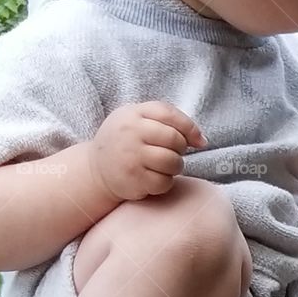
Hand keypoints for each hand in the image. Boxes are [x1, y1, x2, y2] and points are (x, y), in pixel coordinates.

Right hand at [87, 102, 205, 202]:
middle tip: (173, 153)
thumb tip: (201, 140)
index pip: (169, 114)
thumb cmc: (124, 142)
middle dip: (181, 149)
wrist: (95, 169)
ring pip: (172, 162)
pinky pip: (164, 182)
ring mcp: (131, 158)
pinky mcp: (134, 180)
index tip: (197, 141)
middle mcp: (131, 134)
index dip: (189, 127)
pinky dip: (166, 182)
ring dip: (176, 166)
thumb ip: (166, 119)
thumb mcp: (136, 119)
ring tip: (166, 166)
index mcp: (133, 114)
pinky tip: (156, 178)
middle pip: (174, 139)